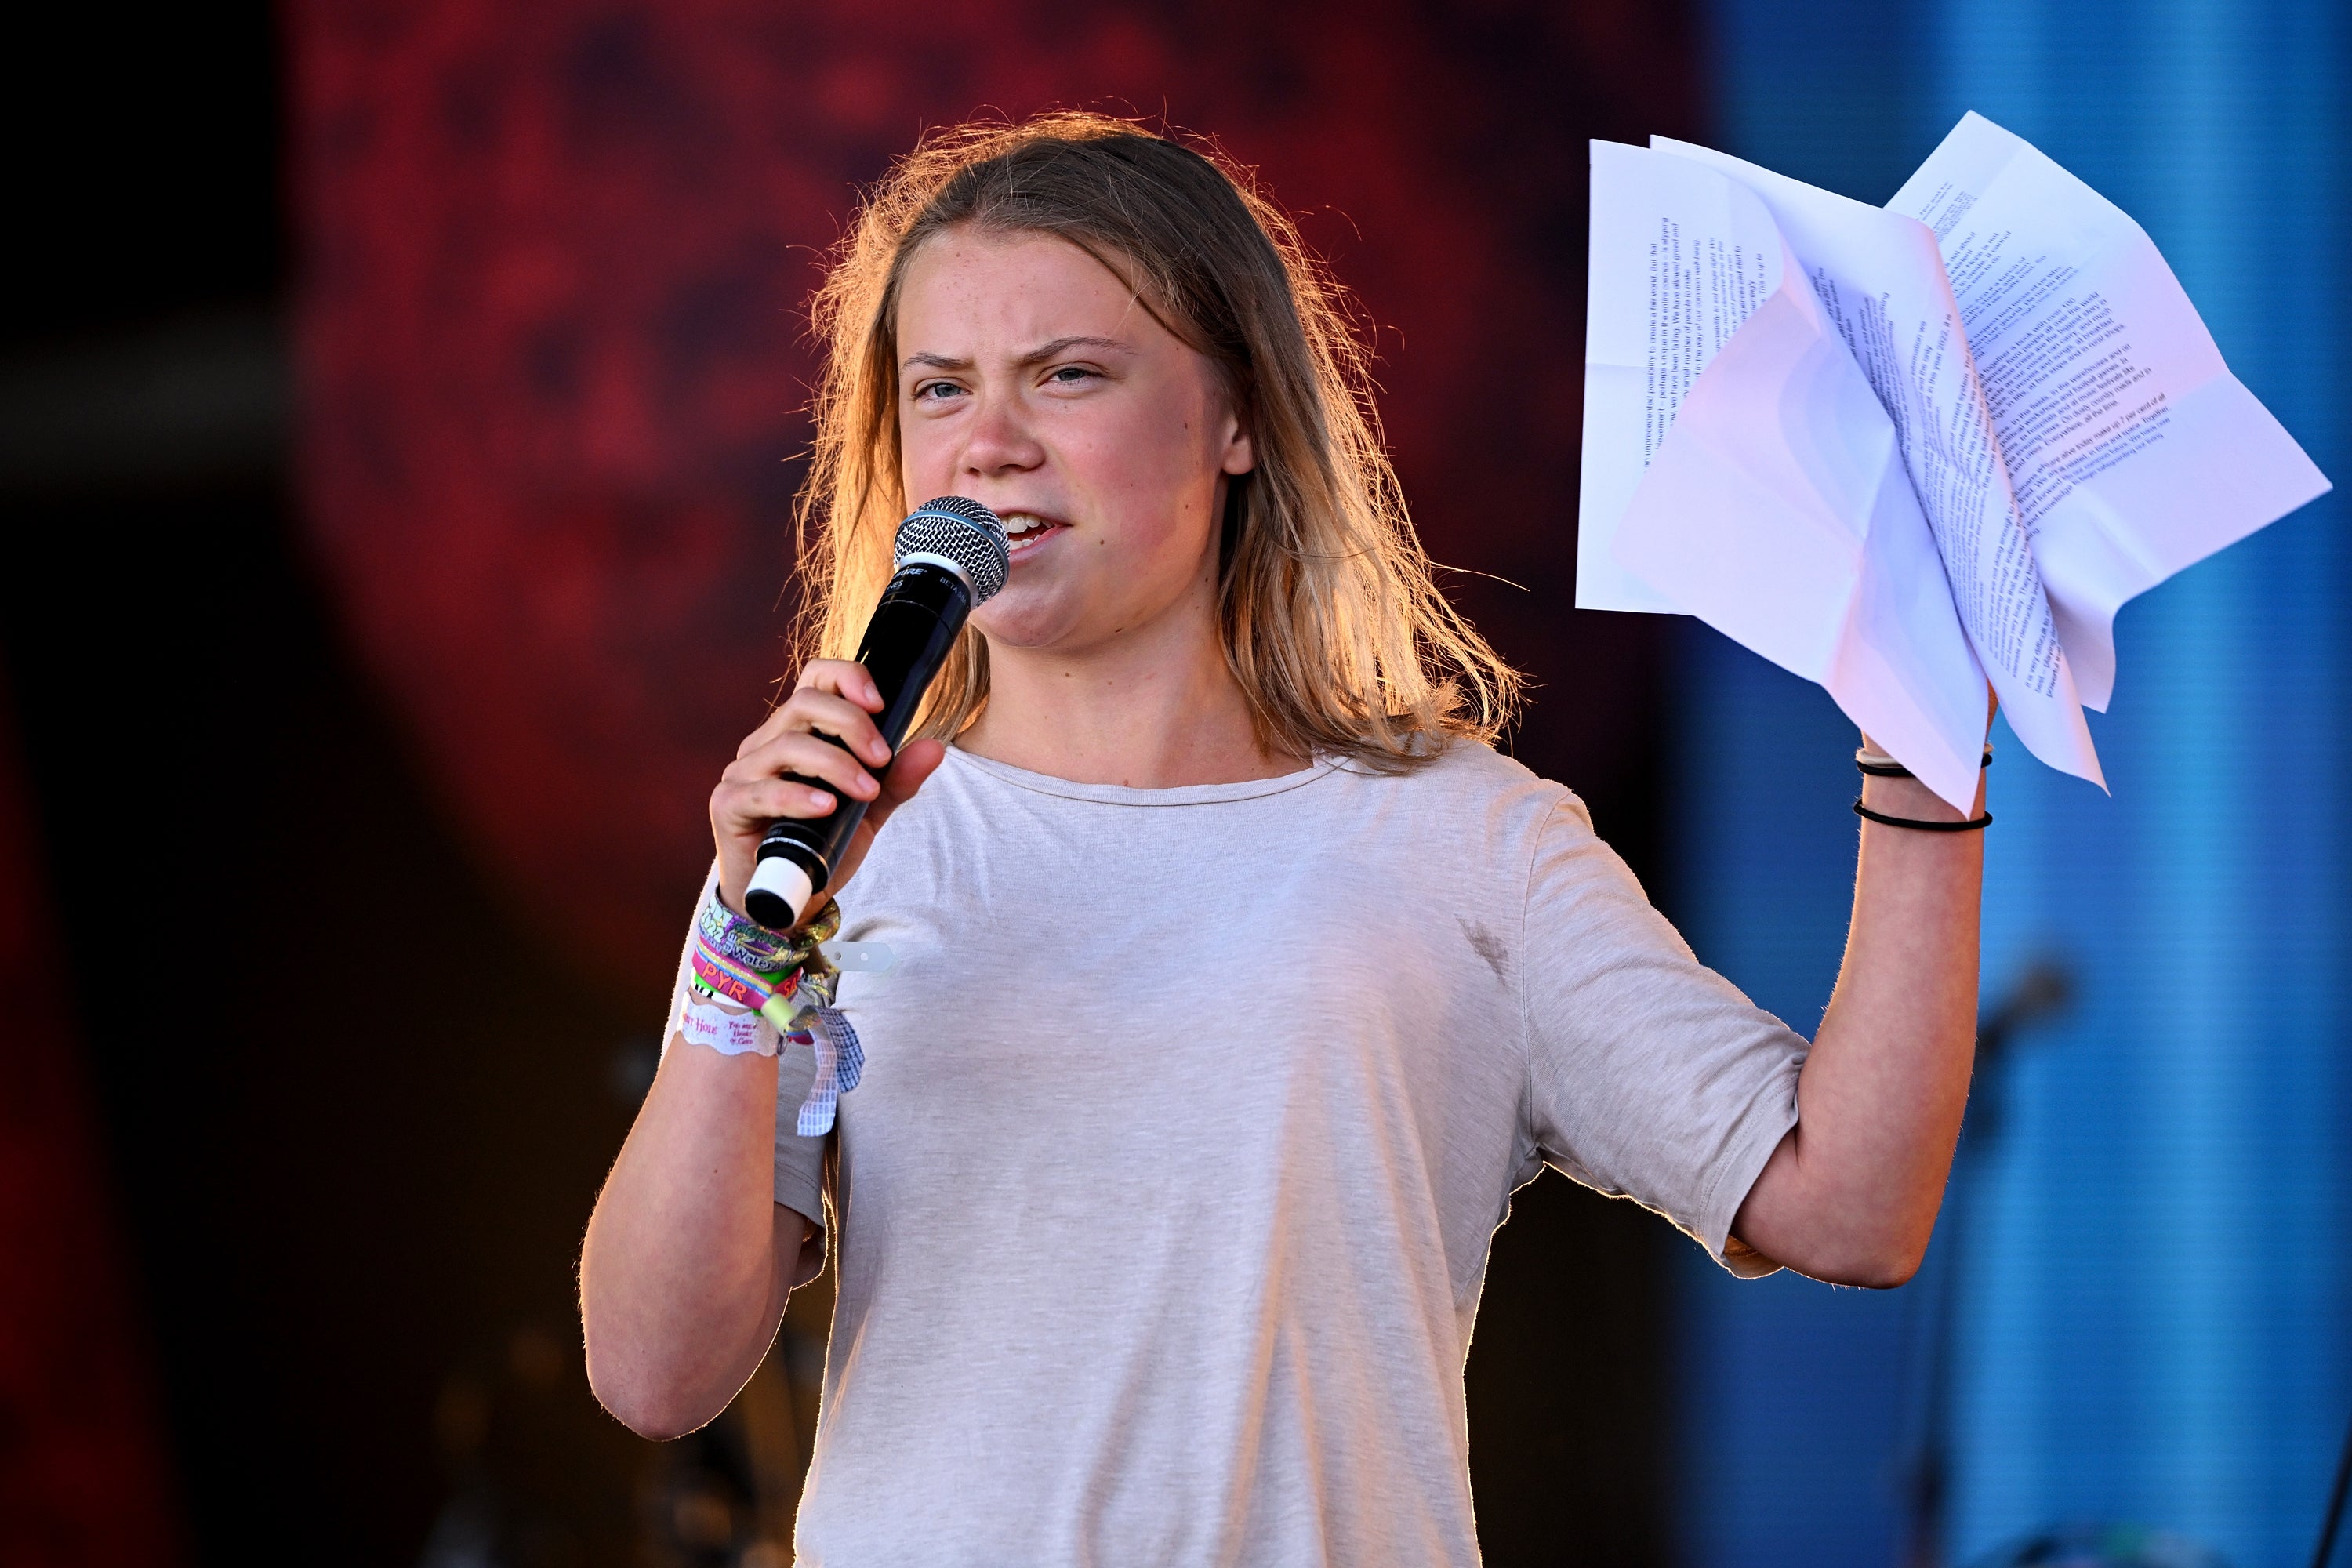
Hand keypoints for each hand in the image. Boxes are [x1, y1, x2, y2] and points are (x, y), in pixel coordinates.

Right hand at [709, 659, 946, 924]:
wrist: (788, 899)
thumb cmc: (823, 844)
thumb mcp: (869, 810)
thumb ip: (897, 780)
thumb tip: (935, 748)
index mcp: (798, 732)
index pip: (815, 679)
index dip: (847, 678)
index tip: (881, 703)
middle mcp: (767, 743)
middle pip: (805, 703)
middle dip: (851, 724)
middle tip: (882, 758)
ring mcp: (744, 772)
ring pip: (787, 745)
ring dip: (835, 765)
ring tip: (866, 791)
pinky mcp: (729, 805)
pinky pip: (763, 791)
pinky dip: (798, 796)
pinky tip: (826, 807)